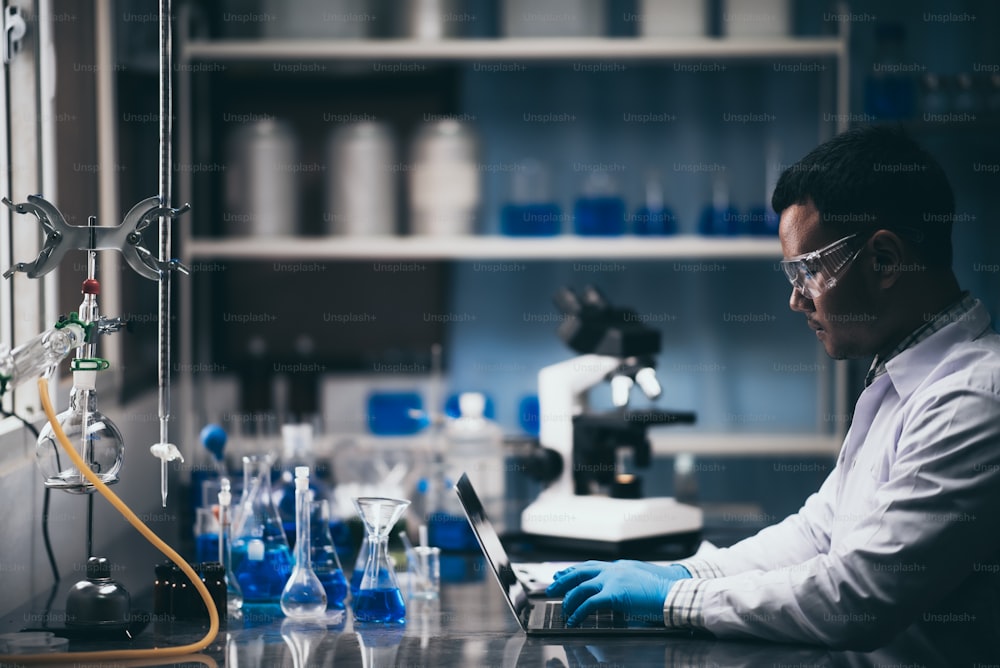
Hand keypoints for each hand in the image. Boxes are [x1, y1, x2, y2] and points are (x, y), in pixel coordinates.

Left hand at [546, 560, 690, 626]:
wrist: (674, 593)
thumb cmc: (663, 591)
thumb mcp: (641, 580)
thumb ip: (626, 582)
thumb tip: (618, 592)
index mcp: (619, 566)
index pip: (590, 566)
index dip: (574, 570)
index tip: (562, 573)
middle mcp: (613, 570)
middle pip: (580, 572)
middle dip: (563, 580)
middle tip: (551, 587)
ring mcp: (613, 580)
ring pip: (581, 587)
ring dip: (569, 599)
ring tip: (563, 609)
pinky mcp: (614, 594)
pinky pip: (589, 603)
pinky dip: (578, 612)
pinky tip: (574, 619)